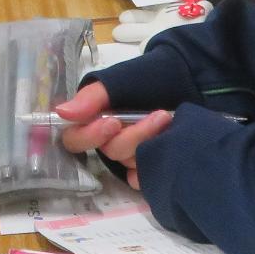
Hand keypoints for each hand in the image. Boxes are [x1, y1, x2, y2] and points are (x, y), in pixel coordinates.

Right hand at [53, 83, 174, 190]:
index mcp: (94, 119)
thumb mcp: (119, 81)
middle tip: (159, 116)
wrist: (193, 79)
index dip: (90, 137)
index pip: (75, 140)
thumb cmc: (152, 75)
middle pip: (109, 152)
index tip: (113, 123)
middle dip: (135, 135)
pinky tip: (170, 146)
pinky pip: (144, 177)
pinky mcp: (152, 165)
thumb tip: (61, 113)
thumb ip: (91, 98)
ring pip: (130, 163)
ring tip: (169, 120)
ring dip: (150, 141)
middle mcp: (110, 139)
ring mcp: (133, 153)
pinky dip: (155, 165)